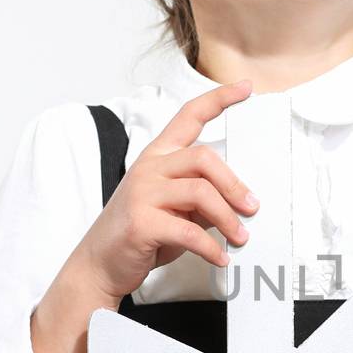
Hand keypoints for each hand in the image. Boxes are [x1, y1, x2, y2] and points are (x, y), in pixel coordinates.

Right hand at [65, 78, 260, 303]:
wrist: (100, 264)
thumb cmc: (142, 233)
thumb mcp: (175, 208)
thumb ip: (202, 198)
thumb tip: (241, 202)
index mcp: (158, 156)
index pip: (189, 116)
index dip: (219, 99)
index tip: (246, 88)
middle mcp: (149, 168)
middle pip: (203, 158)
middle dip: (234, 185)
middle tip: (252, 208)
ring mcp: (142, 193)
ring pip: (200, 192)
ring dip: (228, 218)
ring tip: (240, 237)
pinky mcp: (141, 222)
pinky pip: (188, 231)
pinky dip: (211, 247)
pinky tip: (220, 257)